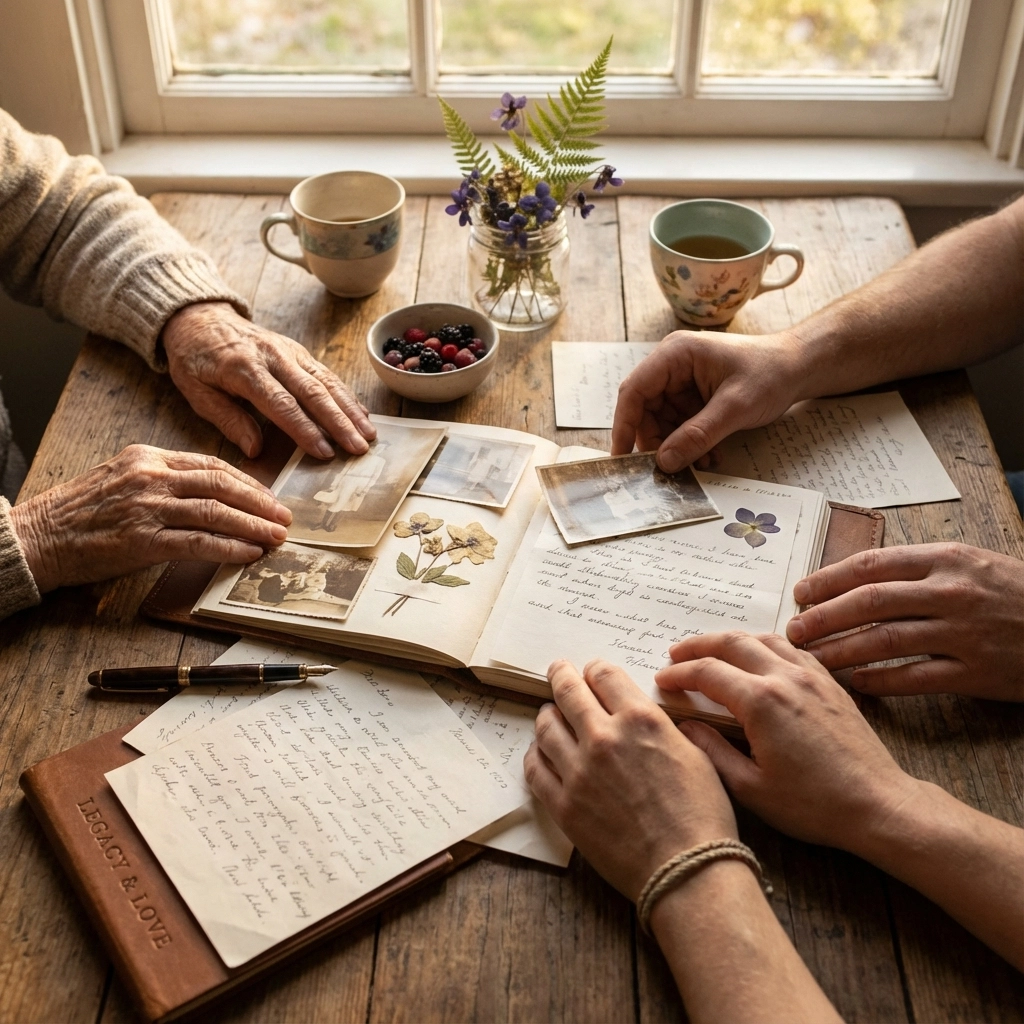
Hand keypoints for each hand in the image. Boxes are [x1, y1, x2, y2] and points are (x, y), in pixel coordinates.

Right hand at [8, 445, 291, 591]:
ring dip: (252, 526)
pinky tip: (248, 553)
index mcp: (149, 457)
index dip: (247, 482)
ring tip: (276, 537)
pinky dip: (228, 547)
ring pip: (215, 512)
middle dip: (259, 502)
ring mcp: (146, 507)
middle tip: (284, 517)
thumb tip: (213, 496)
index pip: (212, 465)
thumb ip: (165, 481)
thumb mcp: (123, 478)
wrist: (37, 537)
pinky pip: (197, 542)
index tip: (268, 497)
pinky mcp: (141, 540)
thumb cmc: (81, 513)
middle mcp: (151, 477)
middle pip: (221, 484)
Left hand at [162, 301, 375, 459]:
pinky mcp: (299, 351)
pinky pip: (327, 374)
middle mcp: (273, 357)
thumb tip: (255, 449)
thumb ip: (227, 420)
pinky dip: (347, 395)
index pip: (281, 403)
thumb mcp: (196, 392)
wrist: (200, 318)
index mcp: (244, 369)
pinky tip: (362, 414)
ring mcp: (290, 351)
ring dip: (351, 410)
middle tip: (358, 448)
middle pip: (313, 392)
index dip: (304, 429)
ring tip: (369, 435)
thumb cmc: (195, 360)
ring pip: (327, 382)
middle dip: (339, 423)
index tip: (324, 452)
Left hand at [524, 659, 736, 900]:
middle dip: (562, 675)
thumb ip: (660, 727)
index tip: (592, 671)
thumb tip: (639, 715)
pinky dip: (536, 754)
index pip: (604, 675)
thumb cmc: (702, 815)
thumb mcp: (695, 754)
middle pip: (569, 692)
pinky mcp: (564, 805)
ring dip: (547, 714)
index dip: (596, 669)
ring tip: (548, 712)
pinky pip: (536, 768)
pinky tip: (540, 752)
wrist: (687, 871)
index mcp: (640, 719)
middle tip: (557, 669)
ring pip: (546, 727)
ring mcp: (579, 771)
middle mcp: (604, 737)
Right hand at [612, 329, 802, 471]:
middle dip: (657, 442)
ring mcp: (682, 382)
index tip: (622, 458)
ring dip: (677, 447)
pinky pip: (680, 425)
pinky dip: (691, 443)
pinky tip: (710, 456)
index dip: (624, 425)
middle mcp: (672, 366)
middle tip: (667, 470)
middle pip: (644, 410)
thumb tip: (664, 462)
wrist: (800, 367)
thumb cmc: (771, 373)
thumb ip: (697, 435)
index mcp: (675, 354)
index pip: (634, 391)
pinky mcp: (693, 397)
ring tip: (701, 463)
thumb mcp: (734, 407)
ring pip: (662, 422)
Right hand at [655, 632, 916, 854]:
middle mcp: (785, 678)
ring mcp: (812, 676)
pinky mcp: (830, 683)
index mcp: (761, 702)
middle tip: (675, 653)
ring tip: (712, 651)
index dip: (679, 673)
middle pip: (732, 642)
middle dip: (698, 645)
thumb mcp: (751, 789)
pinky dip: (766, 645)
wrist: (878, 805)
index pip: (707, 672)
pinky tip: (759, 657)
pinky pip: (792, 649)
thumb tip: (686, 725)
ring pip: (763, 638)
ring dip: (731, 639)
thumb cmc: (815, 806)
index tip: (662, 680)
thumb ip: (712, 752)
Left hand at [785, 543, 1023, 701]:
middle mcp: (951, 592)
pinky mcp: (976, 673)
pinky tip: (855, 684)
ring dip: (840, 651)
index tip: (799, 592)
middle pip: (869, 602)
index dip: (828, 579)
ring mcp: (964, 634)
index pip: (870, 565)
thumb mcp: (970, 563)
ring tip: (811, 660)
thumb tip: (855, 578)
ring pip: (884, 641)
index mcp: (945, 559)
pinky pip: (914, 678)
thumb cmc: (1014, 592)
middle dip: (822, 617)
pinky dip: (879, 681)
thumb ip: (919, 569)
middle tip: (792, 630)